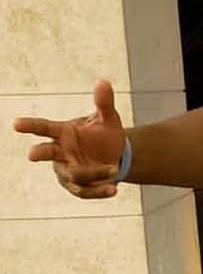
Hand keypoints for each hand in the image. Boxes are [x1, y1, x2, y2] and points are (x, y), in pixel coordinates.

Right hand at [13, 80, 125, 199]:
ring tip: (113, 169)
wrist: (117, 156)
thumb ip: (104, 103)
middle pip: (47, 153)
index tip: (16, 124)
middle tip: (31, 154)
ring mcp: (67, 171)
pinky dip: (99, 191)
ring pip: (73, 175)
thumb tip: (103, 82)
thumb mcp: (108, 119)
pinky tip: (112, 189)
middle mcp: (60, 152)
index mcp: (63, 133)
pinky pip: (85, 191)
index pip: (43, 127)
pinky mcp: (78, 187)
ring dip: (93, 173)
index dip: (30, 126)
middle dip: (39, 153)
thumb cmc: (104, 134)